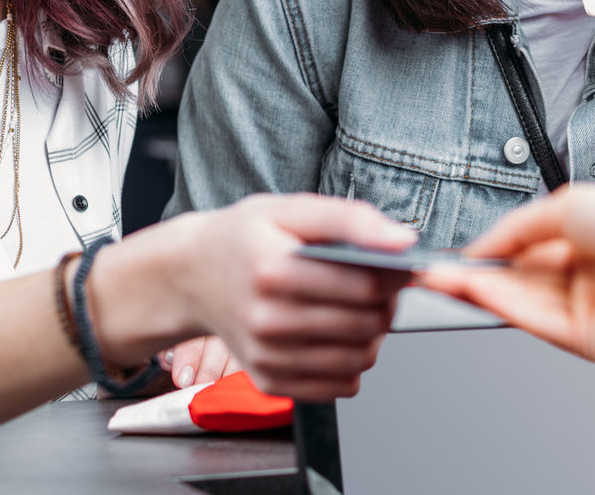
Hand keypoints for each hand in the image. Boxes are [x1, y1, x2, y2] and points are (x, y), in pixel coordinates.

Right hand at [93, 194, 414, 399]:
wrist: (192, 277)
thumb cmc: (245, 238)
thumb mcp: (290, 209)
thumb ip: (349, 219)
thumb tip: (403, 240)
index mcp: (273, 270)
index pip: (364, 287)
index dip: (396, 276)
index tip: (399, 264)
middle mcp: (266, 320)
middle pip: (367, 325)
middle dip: (387, 303)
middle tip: (376, 284)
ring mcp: (267, 357)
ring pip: (360, 359)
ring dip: (373, 334)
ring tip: (357, 307)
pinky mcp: (270, 382)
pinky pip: (341, 386)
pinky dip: (352, 362)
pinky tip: (337, 333)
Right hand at [419, 185, 594, 366]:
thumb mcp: (565, 205)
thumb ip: (516, 228)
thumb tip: (480, 246)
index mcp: (594, 242)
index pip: (532, 253)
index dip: (492, 253)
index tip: (457, 253)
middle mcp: (592, 279)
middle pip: (522, 282)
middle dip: (477, 275)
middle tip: (434, 271)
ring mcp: (590, 312)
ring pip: (523, 304)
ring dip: (479, 291)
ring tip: (440, 278)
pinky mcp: (590, 341)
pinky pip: (536, 322)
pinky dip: (500, 304)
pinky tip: (472, 287)